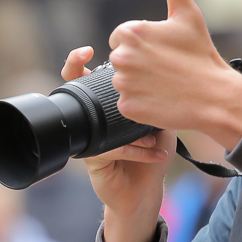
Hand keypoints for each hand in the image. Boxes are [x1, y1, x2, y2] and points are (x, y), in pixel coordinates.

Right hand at [62, 46, 172, 241]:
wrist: (145, 191)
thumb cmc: (152, 153)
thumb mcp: (159, 120)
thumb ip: (157, 98)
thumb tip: (165, 74)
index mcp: (104, 107)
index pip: (82, 78)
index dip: (77, 62)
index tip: (89, 50)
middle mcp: (91, 122)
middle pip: (76, 95)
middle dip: (84, 80)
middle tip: (110, 75)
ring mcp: (89, 141)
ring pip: (102, 126)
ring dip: (133, 132)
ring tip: (153, 137)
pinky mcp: (93, 161)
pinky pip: (113, 149)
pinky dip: (138, 151)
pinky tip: (158, 152)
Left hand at [107, 0, 241, 149]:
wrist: (215, 97)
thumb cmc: (202, 54)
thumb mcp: (189, 15)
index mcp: (131, 32)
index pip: (122, 37)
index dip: (143, 45)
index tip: (163, 52)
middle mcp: (122, 57)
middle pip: (120, 59)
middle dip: (138, 64)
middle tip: (166, 69)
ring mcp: (123, 84)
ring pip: (123, 81)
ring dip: (139, 84)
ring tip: (165, 84)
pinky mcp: (127, 107)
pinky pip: (126, 103)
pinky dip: (141, 103)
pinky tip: (161, 99)